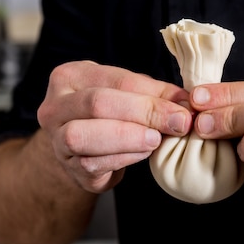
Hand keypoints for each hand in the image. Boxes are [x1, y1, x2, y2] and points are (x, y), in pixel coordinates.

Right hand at [38, 61, 191, 192]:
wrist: (84, 150)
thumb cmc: (109, 115)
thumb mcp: (128, 95)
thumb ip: (154, 94)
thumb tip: (188, 102)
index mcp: (70, 76)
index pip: (116, 80)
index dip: (153, 94)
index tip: (185, 107)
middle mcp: (55, 106)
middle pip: (98, 103)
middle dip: (144, 113)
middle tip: (178, 123)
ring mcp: (55, 139)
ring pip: (84, 135)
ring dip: (129, 137)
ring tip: (156, 139)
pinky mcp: (67, 167)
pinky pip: (91, 163)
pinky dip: (122, 158)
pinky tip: (142, 154)